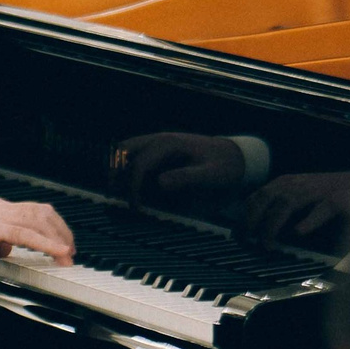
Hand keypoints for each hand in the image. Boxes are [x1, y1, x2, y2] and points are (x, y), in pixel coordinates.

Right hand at [0, 197, 74, 263]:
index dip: (49, 223)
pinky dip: (47, 244)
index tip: (60, 239)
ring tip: (68, 254)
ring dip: (57, 238)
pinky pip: (26, 235)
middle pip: (40, 212)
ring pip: (38, 221)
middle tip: (70, 248)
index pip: (30, 209)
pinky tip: (59, 252)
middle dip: (60, 229)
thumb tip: (5, 249)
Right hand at [113, 132, 245, 203]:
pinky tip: (131, 188)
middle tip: (114, 195)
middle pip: (123, 150)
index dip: (132, 186)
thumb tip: (159, 183)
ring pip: (126, 151)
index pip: (139, 164)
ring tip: (118, 193)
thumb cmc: (224, 166)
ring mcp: (157, 145)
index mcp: (168, 144)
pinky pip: (136, 157)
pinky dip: (128, 169)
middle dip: (115, 171)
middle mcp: (159, 141)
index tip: (135, 207)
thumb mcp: (211, 175)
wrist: (235, 156)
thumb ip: (187, 178)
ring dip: (118, 169)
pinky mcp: (159, 153)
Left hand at [243, 172, 349, 246]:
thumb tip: (253, 223)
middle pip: (266, 198)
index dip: (244, 215)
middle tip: (246, 243)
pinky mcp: (338, 200)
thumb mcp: (298, 193)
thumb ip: (278, 204)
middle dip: (252, 221)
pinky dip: (309, 221)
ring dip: (274, 225)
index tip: (237, 235)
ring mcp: (318, 191)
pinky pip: (321, 210)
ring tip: (267, 245)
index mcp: (286, 183)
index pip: (257, 196)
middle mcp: (298, 184)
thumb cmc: (327, 192)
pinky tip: (299, 232)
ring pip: (288, 204)